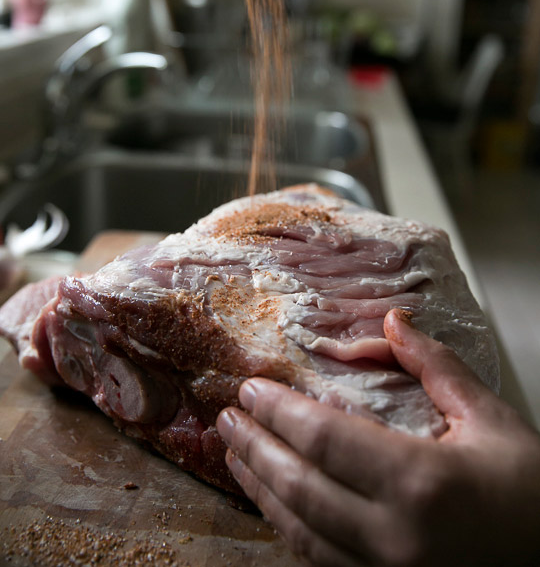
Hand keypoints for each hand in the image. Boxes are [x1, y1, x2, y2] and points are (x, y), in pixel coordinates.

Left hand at [217, 309, 539, 565]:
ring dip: (260, 489)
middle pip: (299, 487)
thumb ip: (433, 366)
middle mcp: (395, 537)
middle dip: (255, 447)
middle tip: (228, 416)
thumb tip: (392, 322)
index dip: (279, 411)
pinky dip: (289, 528)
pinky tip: (274, 503)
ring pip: (301, 531)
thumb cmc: (530, 490)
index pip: (324, 439)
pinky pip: (321, 561)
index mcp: (421, 482)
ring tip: (235, 455)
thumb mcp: (489, 416)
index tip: (251, 389)